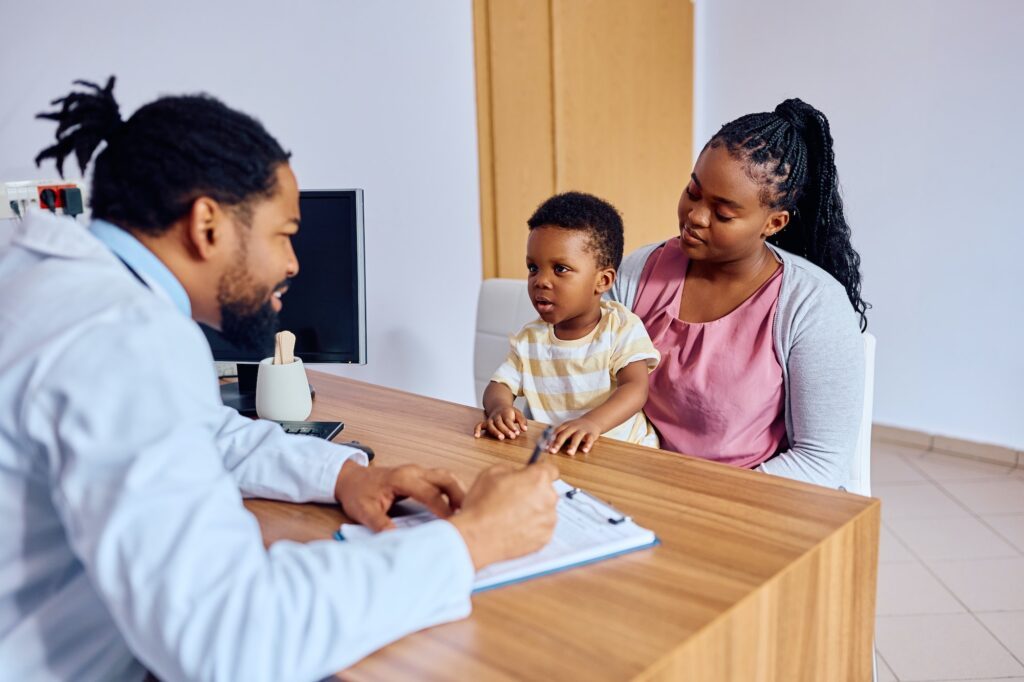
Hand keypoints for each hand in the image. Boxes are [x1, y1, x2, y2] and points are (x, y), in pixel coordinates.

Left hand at [334, 459, 465, 531]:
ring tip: (466, 512)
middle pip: (445, 478)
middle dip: (460, 495)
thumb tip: (397, 540)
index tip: (453, 524)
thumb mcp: (364, 512)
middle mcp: (413, 471)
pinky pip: (441, 480)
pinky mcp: (419, 476)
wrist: (350, 479)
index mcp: (401, 478)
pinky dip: (452, 491)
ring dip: (458, 492)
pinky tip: (456, 506)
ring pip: (446, 477)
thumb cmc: (357, 493)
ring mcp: (417, 472)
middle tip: (470, 515)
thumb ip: (381, 525)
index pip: (430, 493)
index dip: (443, 509)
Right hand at [448, 461, 558, 569]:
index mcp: (538, 478)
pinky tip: (515, 527)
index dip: (539, 472)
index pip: (551, 469)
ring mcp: (548, 520)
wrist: (477, 537)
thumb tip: (516, 474)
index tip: (534, 476)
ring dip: (534, 511)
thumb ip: (511, 469)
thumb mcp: (491, 473)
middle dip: (534, 493)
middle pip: (547, 491)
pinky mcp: (545, 538)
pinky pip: (542, 528)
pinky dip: (532, 527)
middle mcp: (548, 498)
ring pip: (545, 511)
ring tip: (512, 516)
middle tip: (515, 498)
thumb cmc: (482, 507)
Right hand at [473, 406, 527, 440]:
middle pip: (500, 423)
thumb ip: (522, 421)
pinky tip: (477, 436)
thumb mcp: (518, 414)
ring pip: (490, 425)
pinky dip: (477, 430)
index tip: (517, 433)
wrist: (499, 406)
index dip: (512, 427)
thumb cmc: (510, 413)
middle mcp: (496, 416)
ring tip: (501, 438)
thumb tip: (525, 429)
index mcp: (505, 412)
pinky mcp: (486, 423)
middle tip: (512, 437)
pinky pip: (479, 425)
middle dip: (506, 430)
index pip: (508, 420)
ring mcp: (490, 419)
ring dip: (495, 432)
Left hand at [549, 418, 601, 454]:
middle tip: (553, 451)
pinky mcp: (591, 434)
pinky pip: (589, 439)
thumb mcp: (566, 429)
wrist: (592, 421)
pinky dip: (587, 445)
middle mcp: (573, 427)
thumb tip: (545, 447)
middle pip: (564, 434)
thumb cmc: (575, 428)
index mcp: (565, 426)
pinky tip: (584, 451)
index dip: (550, 440)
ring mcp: (582, 430)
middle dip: (558, 443)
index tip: (545, 448)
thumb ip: (557, 437)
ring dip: (573, 445)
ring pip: (577, 437)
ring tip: (569, 453)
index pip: (556, 432)